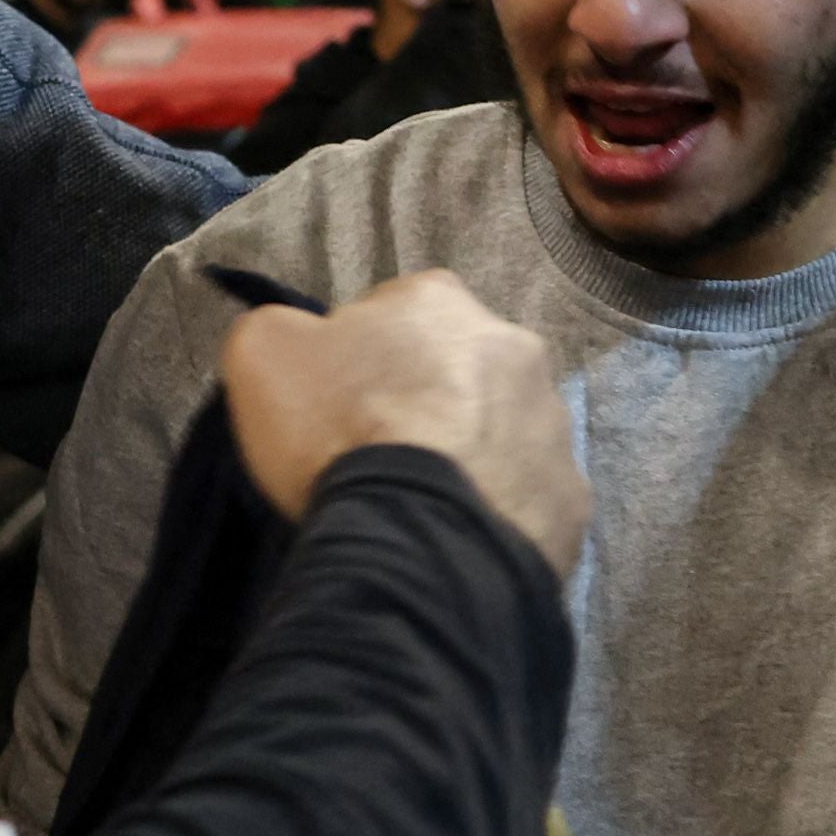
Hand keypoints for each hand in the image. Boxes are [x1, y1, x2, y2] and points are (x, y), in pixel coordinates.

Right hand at [220, 271, 587, 571]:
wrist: (422, 537)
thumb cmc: (341, 430)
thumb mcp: (264, 355)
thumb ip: (279, 330)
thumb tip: (301, 340)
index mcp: (440, 299)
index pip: (392, 310)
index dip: (359, 356)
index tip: (338, 403)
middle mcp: (515, 345)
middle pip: (457, 367)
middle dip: (427, 400)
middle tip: (382, 453)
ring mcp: (554, 423)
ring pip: (503, 429)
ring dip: (471, 452)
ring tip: (424, 502)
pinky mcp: (571, 496)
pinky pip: (529, 496)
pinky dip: (498, 509)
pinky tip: (459, 535)